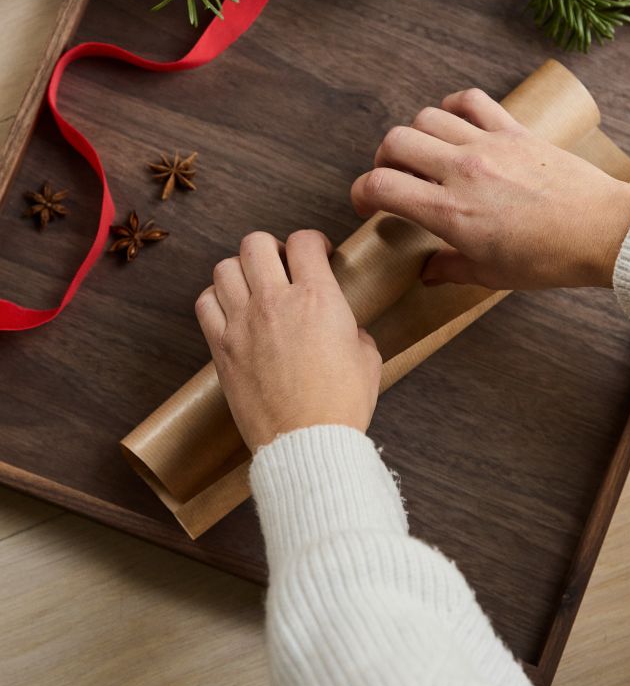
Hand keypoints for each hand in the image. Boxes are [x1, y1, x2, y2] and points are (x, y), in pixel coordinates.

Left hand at [195, 230, 381, 452]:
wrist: (308, 444)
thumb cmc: (341, 404)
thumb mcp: (368, 357)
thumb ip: (352, 329)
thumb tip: (345, 328)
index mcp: (318, 298)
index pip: (304, 241)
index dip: (313, 242)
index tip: (318, 255)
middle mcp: (276, 302)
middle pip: (256, 243)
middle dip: (271, 247)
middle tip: (282, 265)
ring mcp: (243, 323)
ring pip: (225, 267)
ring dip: (241, 270)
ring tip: (253, 285)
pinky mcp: (223, 349)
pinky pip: (205, 303)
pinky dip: (215, 298)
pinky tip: (231, 309)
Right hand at [351, 88, 629, 289]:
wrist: (604, 233)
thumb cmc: (549, 259)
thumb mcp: (491, 275)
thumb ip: (450, 269)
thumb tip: (426, 272)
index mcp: (451, 212)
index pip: (381, 185)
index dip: (361, 193)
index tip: (367, 204)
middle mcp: (462, 171)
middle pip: (394, 141)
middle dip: (383, 160)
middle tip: (394, 178)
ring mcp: (488, 144)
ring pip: (426, 117)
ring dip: (415, 135)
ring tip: (426, 155)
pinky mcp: (513, 130)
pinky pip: (470, 100)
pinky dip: (453, 106)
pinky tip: (454, 124)